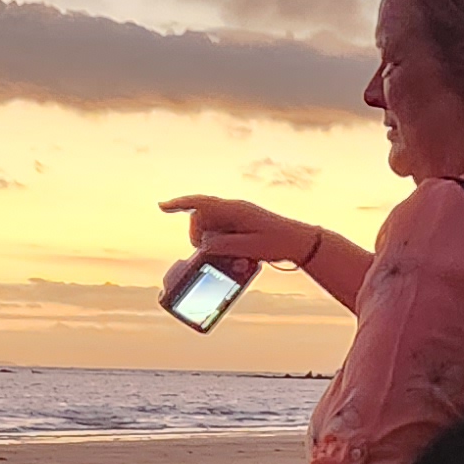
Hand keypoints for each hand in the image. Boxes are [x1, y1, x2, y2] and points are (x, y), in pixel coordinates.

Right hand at [158, 193, 324, 273]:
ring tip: (237, 260)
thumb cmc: (279, 243)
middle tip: (211, 255)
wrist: (301, 241)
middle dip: (200, 237)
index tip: (161, 206)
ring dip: (214, 244)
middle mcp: (234, 209)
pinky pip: (222, 232)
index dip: (179, 204)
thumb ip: (224, 246)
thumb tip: (202, 246)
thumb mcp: (249, 249)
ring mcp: (237, 216)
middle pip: (201, 219)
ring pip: (211, 228)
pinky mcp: (241, 224)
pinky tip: (234, 257)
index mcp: (235, 210)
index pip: (201, 204)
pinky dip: (222, 244)